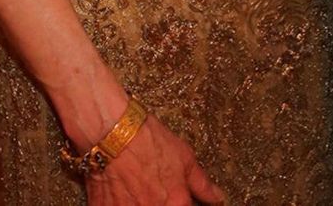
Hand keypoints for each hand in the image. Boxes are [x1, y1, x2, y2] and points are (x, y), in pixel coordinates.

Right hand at [86, 117, 223, 205]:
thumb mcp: (185, 157)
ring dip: (144, 203)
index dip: (185, 203)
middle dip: (165, 202)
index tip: (181, 197)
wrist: (115, 134)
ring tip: (141, 189)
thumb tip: (218, 199)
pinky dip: (124, 203)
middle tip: (157, 188)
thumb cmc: (149, 141)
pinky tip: (125, 192)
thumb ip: (202, 185)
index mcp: (177, 204)